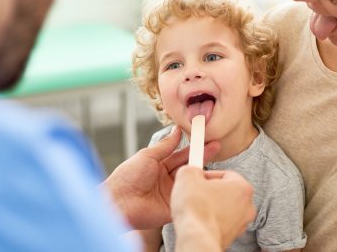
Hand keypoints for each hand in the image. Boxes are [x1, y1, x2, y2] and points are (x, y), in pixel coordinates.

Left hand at [103, 126, 220, 229]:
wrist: (119, 201)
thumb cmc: (128, 176)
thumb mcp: (148, 155)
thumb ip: (165, 145)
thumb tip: (177, 130)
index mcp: (160, 166)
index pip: (181, 154)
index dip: (193, 146)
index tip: (205, 137)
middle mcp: (167, 179)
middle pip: (189, 166)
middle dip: (202, 156)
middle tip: (217, 145)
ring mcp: (172, 193)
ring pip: (191, 181)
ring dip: (203, 172)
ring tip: (216, 160)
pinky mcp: (174, 206)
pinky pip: (189, 198)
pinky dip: (199, 191)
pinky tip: (209, 183)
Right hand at [171, 166, 255, 250]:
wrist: (196, 238)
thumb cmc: (196, 209)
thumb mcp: (187, 175)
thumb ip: (192, 169)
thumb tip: (190, 171)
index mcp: (243, 188)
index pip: (225, 174)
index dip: (207, 174)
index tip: (197, 178)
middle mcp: (247, 206)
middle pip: (226, 191)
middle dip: (209, 190)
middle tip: (195, 191)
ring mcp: (241, 224)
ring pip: (223, 208)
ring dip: (209, 206)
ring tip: (194, 207)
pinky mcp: (231, 237)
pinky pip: (220, 222)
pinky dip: (210, 220)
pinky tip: (198, 220)